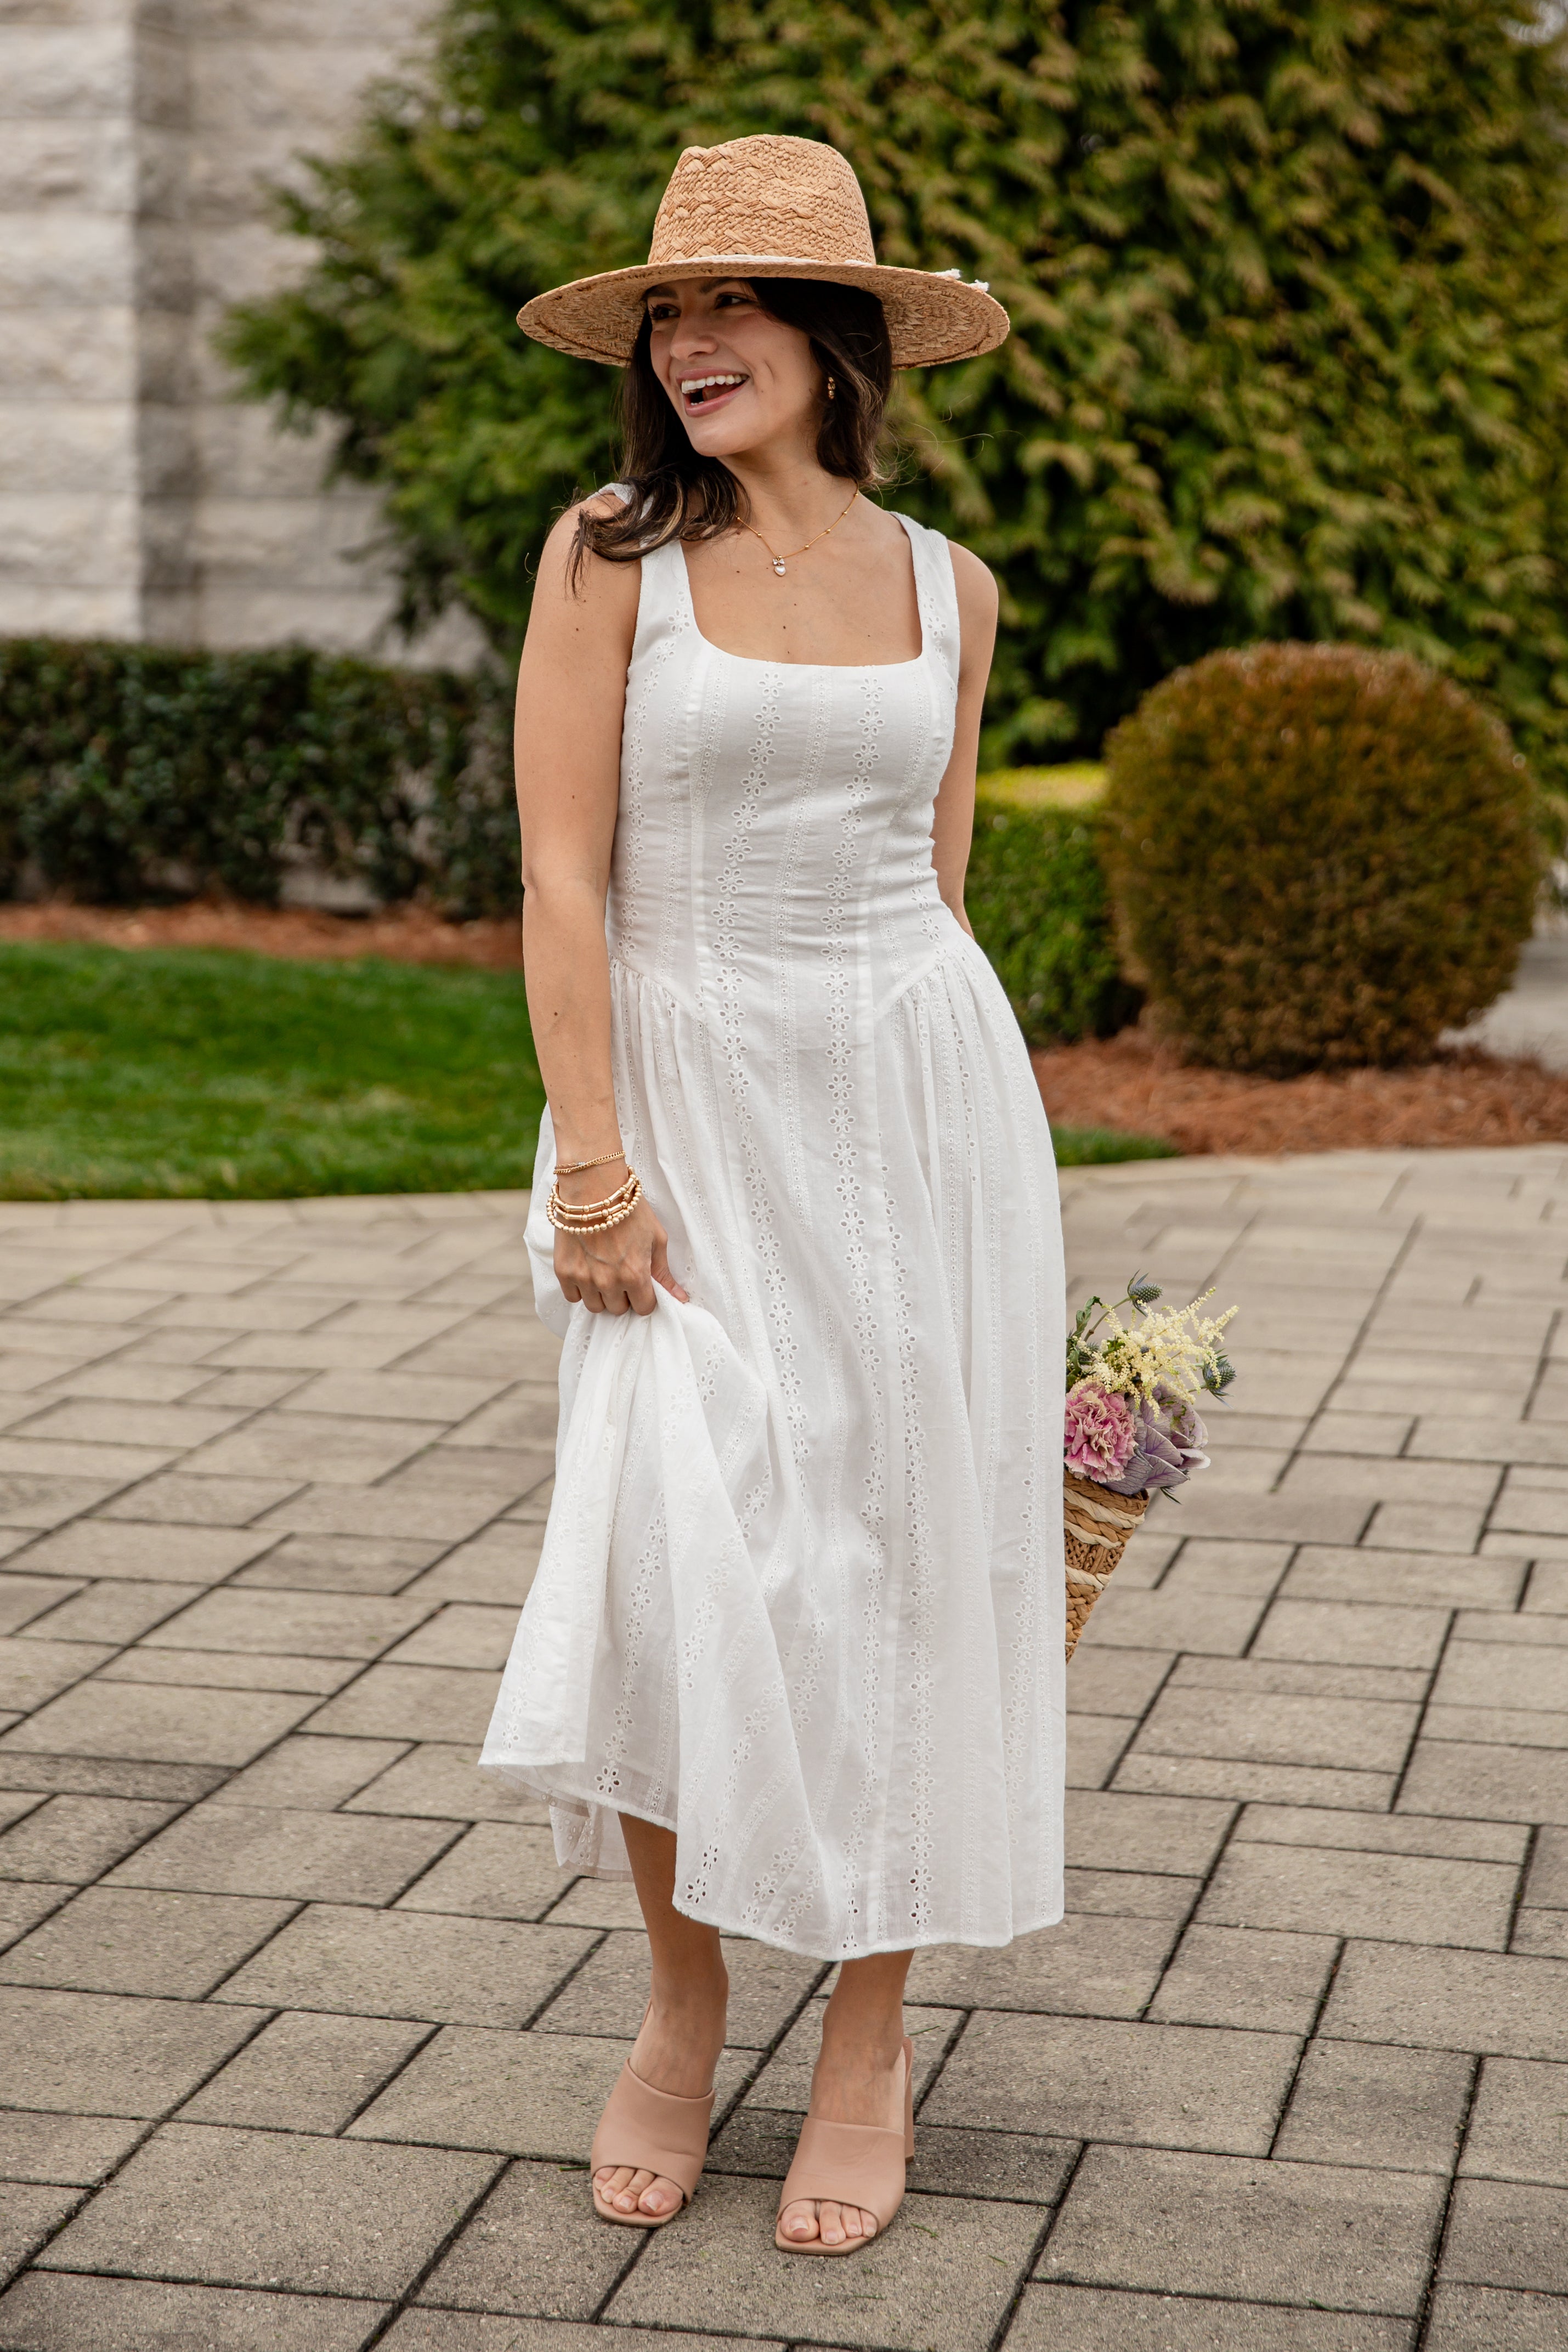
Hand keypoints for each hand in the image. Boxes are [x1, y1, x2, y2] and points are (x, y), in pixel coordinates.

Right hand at [553, 1184, 688, 1315]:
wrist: (593, 1186)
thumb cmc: (629, 1208)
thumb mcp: (656, 1238)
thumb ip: (664, 1272)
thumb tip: (680, 1299)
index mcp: (635, 1275)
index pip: (644, 1308)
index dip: (645, 1297)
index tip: (642, 1284)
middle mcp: (609, 1282)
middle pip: (619, 1309)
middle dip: (624, 1295)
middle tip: (621, 1273)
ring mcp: (584, 1278)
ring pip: (596, 1307)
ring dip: (602, 1295)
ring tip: (603, 1271)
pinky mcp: (564, 1271)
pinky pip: (573, 1297)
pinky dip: (580, 1289)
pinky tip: (587, 1270)